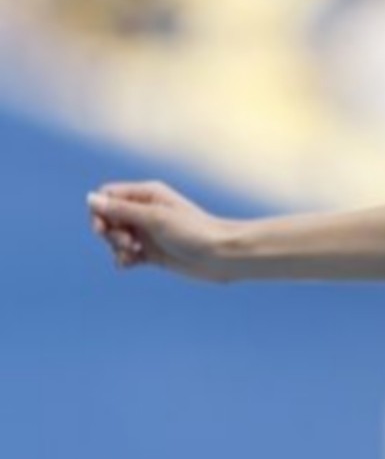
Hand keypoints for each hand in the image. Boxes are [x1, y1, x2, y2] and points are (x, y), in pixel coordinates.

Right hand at [87, 181, 230, 279]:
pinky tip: (130, 263)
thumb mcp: (155, 218)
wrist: (221, 255)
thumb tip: (90, 199)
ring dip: (117, 247)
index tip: (104, 227)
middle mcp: (145, 211)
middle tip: (126, 241)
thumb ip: (122, 210)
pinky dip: (123, 259)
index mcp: (146, 194)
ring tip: (135, 252)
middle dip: (110, 232)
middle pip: (108, 218)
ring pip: (115, 238)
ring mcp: (148, 232)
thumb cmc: (194, 231)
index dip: (100, 211)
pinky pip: (125, 255)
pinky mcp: (152, 253)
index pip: (107, 196)